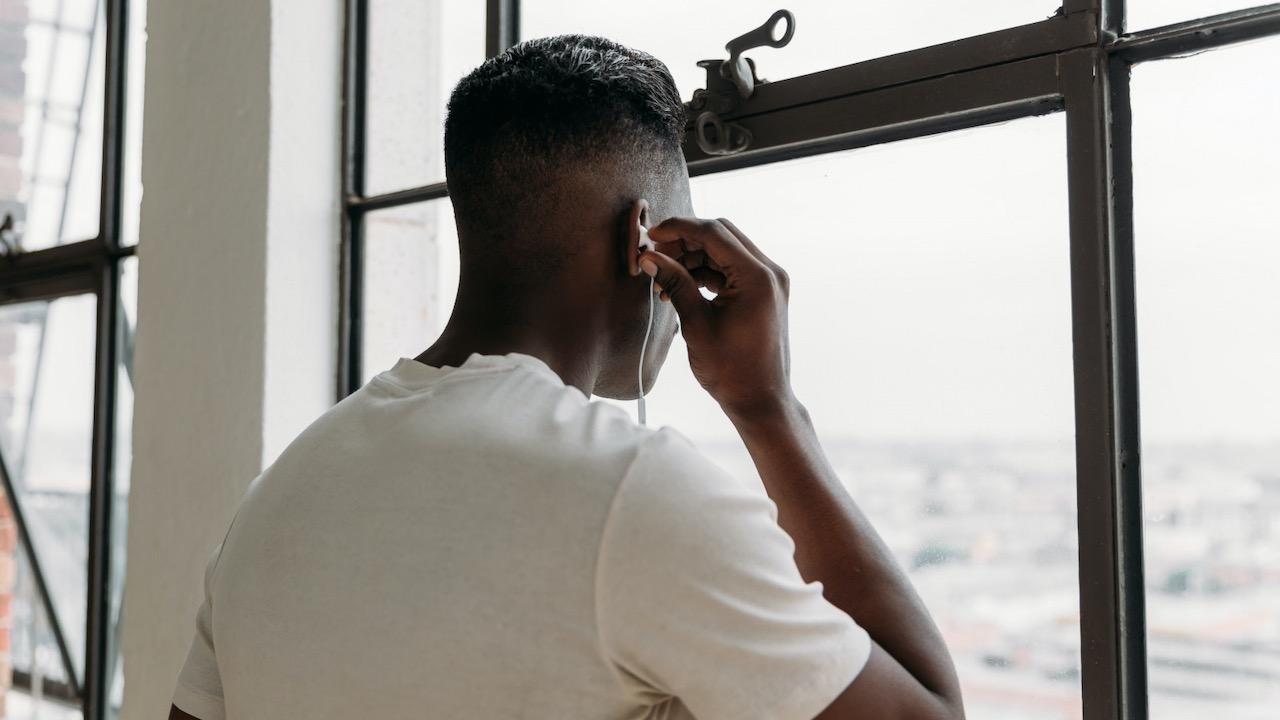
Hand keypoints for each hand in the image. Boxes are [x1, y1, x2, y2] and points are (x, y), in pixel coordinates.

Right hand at [639, 217, 793, 419]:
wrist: (760, 400)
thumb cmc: (731, 370)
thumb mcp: (696, 324)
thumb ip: (675, 283)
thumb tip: (649, 257)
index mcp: (757, 277)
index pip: (714, 233)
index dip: (679, 228)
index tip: (651, 234)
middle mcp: (769, 272)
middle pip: (721, 235)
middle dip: (685, 241)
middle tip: (655, 256)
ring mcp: (769, 281)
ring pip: (725, 250)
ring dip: (693, 258)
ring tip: (663, 280)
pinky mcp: (764, 292)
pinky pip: (731, 269)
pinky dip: (706, 272)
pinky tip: (680, 287)